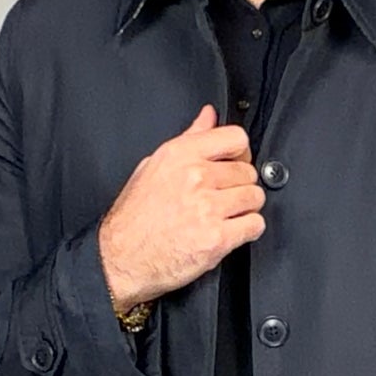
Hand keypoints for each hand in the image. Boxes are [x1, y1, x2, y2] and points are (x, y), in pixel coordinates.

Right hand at [98, 104, 263, 315]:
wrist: (121, 258)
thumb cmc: (133, 217)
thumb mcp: (153, 166)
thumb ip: (188, 139)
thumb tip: (208, 117)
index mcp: (180, 155)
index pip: (235, 138)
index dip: (240, 153)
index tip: (235, 162)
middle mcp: (195, 177)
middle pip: (248, 171)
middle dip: (239, 185)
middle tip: (222, 197)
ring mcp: (208, 208)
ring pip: (254, 197)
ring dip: (245, 208)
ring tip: (224, 215)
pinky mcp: (217, 238)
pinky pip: (255, 225)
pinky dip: (247, 230)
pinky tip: (229, 231)